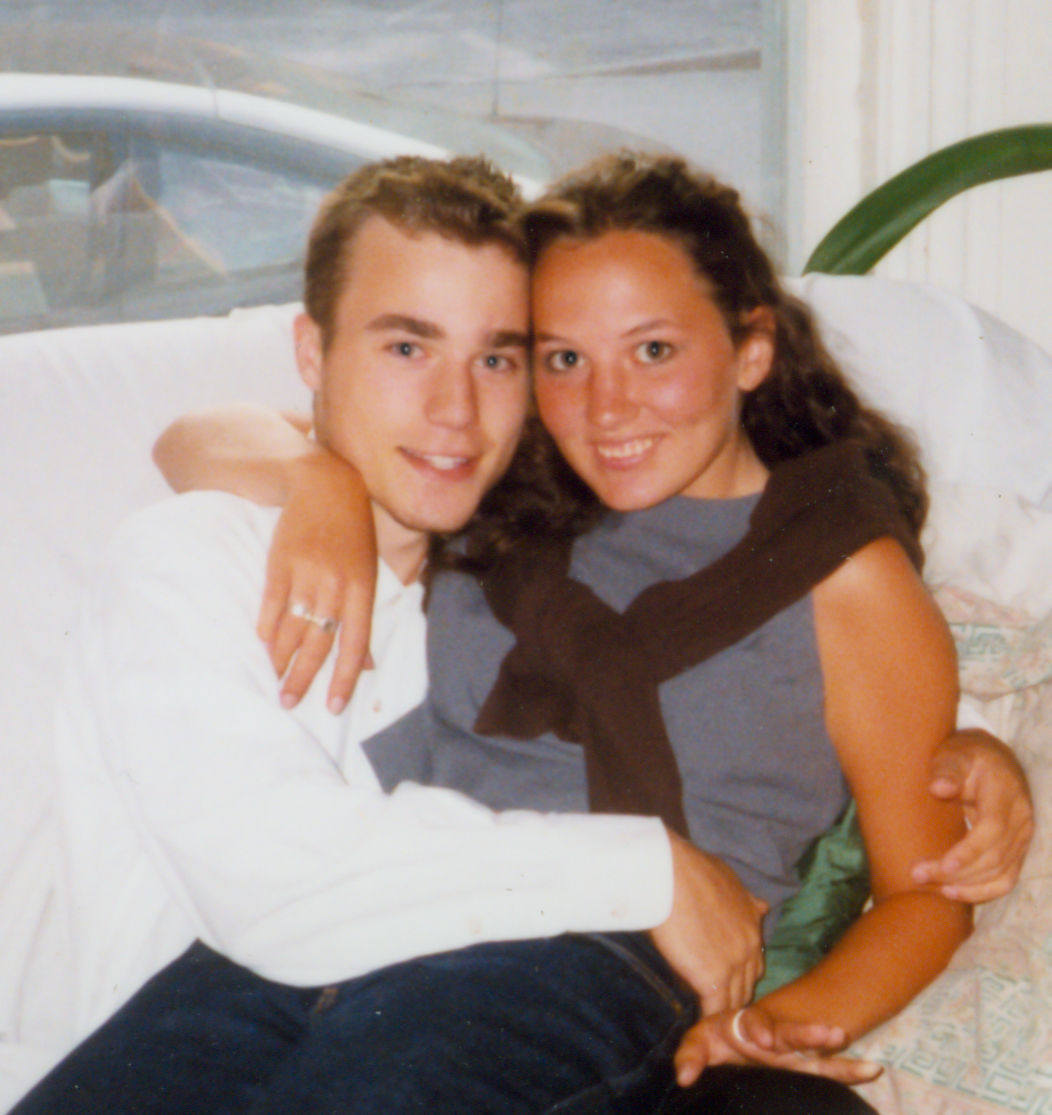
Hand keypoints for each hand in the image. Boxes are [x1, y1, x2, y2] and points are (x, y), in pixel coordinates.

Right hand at [258, 453, 376, 712]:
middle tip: (289, 701)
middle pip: (318, 644)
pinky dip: (267, 630)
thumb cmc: (353, 534)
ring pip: (291, 630)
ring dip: (281, 659)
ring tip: (274, 678)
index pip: (354, 646)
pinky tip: (264, 646)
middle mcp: (335, 588)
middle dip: (302, 678)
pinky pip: (271, 606)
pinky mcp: (280, 564)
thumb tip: (368, 666)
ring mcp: (306, 576)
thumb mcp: (368, 574)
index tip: (333, 706)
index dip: (344, 680)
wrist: (326, 487)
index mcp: (362, 592)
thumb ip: (363, 620)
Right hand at [650, 832, 767, 1015]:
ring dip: (722, 1011)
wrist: (671, 873)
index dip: (739, 972)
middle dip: (734, 994)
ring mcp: (734, 964)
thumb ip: (746, 899)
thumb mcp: (728, 879)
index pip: (753, 960)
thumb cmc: (689, 869)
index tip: (724, 979)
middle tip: (716, 1004)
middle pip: (748, 983)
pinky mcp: (712, 979)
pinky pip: (714, 1010)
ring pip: (734, 1000)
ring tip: (709, 1026)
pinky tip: (697, 1029)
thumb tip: (762, 905)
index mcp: (753, 921)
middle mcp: (750, 944)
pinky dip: (706, 1021)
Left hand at [673, 1005, 881, 1087]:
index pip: (756, 1023)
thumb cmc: (717, 1040)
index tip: (763, 1038)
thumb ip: (691, 1054)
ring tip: (859, 1053)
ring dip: (834, 1052)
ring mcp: (792, 1054)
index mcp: (750, 1026)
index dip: (760, 1028)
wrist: (732, 1041)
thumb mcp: (700, 1042)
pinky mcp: (803, 1070)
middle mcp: (776, 1038)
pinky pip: (828, 1069)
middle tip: (832, 1032)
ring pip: (815, 1052)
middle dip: (809, 1034)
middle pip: (793, 1034)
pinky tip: (873, 1070)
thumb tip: (684, 1076)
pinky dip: (849, 1071)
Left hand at [911, 729, 1033, 901]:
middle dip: (958, 873)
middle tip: (919, 875)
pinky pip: (1007, 879)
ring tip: (933, 887)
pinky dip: (983, 891)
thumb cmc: (967, 756)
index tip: (942, 865)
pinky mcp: (1018, 849)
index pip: (992, 829)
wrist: (994, 759)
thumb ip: (947, 769)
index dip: (969, 852)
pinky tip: (954, 893)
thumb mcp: (954, 753)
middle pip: (995, 856)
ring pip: (1003, 873)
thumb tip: (938, 788)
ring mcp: (1023, 836)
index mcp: (1005, 793)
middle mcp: (1021, 818)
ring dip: (968, 887)